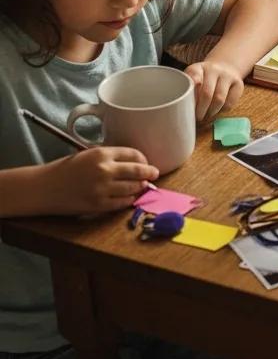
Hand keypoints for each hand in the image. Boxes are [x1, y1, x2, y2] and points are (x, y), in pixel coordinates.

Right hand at [43, 148, 158, 215]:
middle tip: (154, 174)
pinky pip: (121, 203)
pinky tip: (131, 198)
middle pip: (137, 171)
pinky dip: (129, 200)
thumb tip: (132, 162)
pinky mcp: (97, 205)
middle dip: (149, 173)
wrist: (43, 188)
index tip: (146, 162)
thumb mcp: (88, 155)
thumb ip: (109, 157)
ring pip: (132, 188)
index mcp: (102, 154)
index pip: (134, 154)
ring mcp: (102, 189)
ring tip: (143, 186)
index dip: (144, 159)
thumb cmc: (64, 169)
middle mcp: (105, 170)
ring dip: (140, 187)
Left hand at [186, 58, 243, 121]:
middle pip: (207, 93)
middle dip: (200, 110)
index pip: (194, 76)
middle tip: (197, 118)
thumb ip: (187, 91)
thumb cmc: (203, 80)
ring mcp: (227, 75)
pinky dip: (221, 110)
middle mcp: (213, 69)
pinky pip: (229, 103)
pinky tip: (216, 110)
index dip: (192, 87)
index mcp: (198, 68)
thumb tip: (183, 110)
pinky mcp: (238, 83)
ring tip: (206, 116)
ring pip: (219, 100)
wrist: (224, 68)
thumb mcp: (192, 80)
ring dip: (211, 112)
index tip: (187, 99)